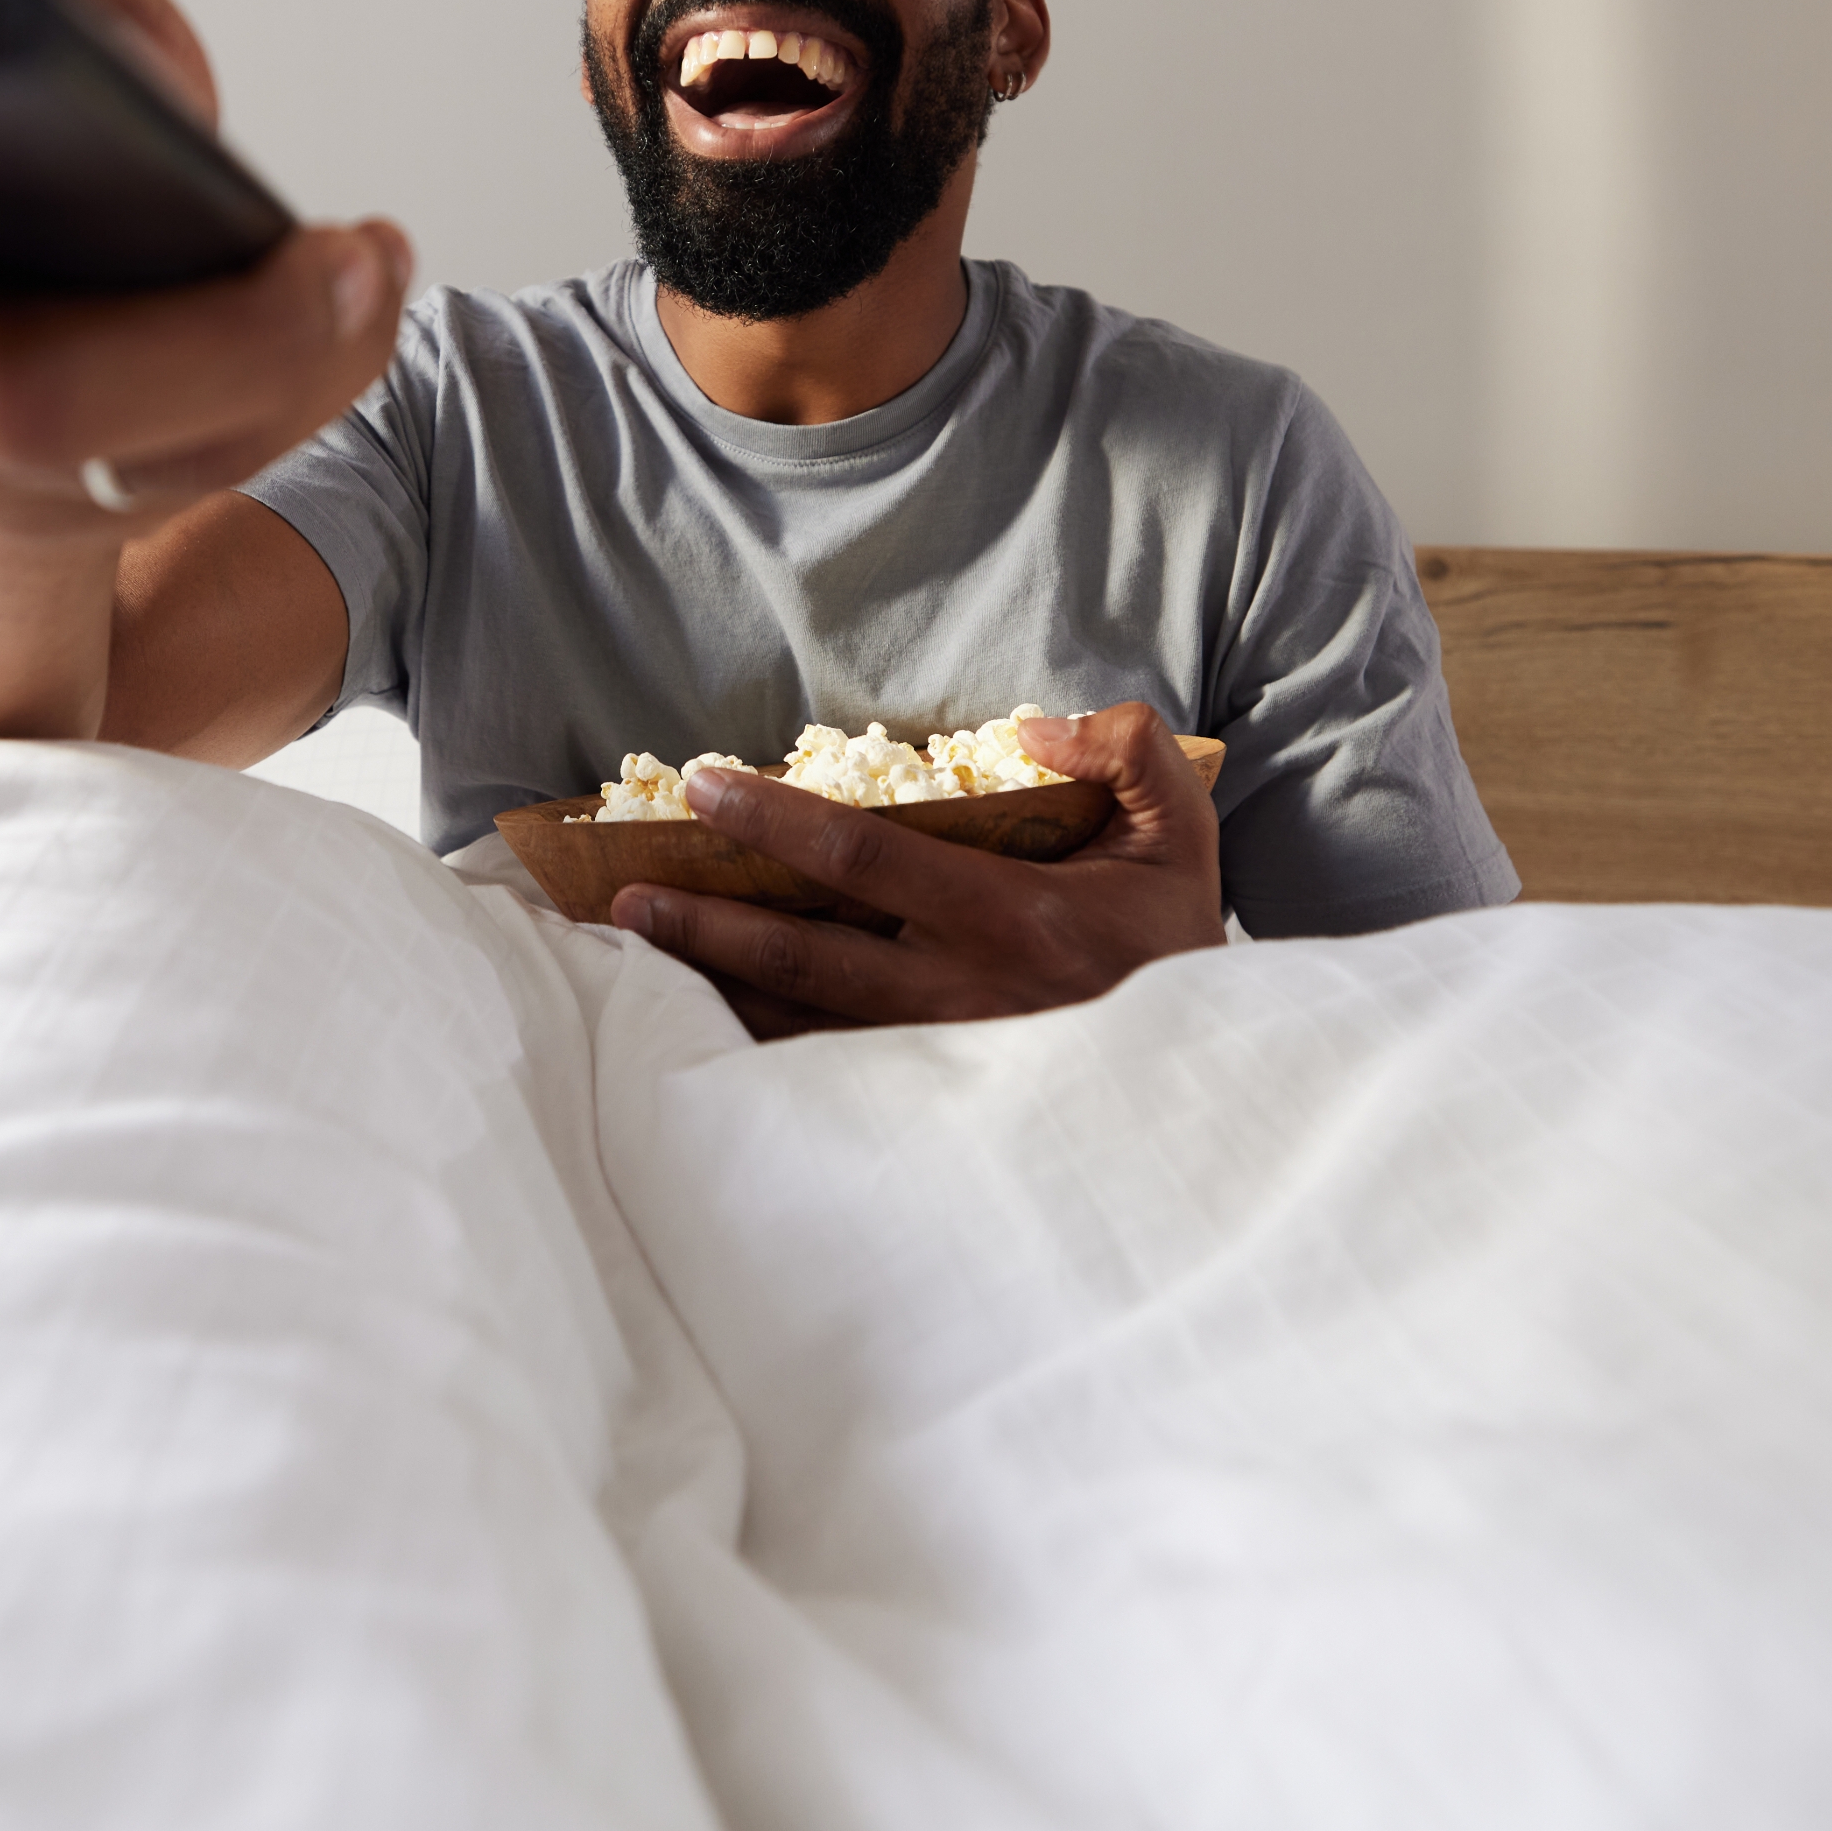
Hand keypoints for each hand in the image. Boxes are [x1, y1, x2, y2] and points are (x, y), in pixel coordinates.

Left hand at [606, 704, 1224, 1035]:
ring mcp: (943, 1060)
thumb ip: (1125, 749)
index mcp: (1014, 920)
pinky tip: (701, 1025)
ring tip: (635, 959)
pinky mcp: (936, 1104)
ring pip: (802, 1026)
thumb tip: (1032, 727)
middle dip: (706, 924)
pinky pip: (826, 1073)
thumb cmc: (1181, 945)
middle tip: (621, 898)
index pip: (865, 861)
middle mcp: (963, 996)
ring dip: (715, 988)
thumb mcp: (1182, 828)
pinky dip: (759, 1048)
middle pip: (805, 955)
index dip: (777, 823)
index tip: (705, 788)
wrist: (1210, 1082)